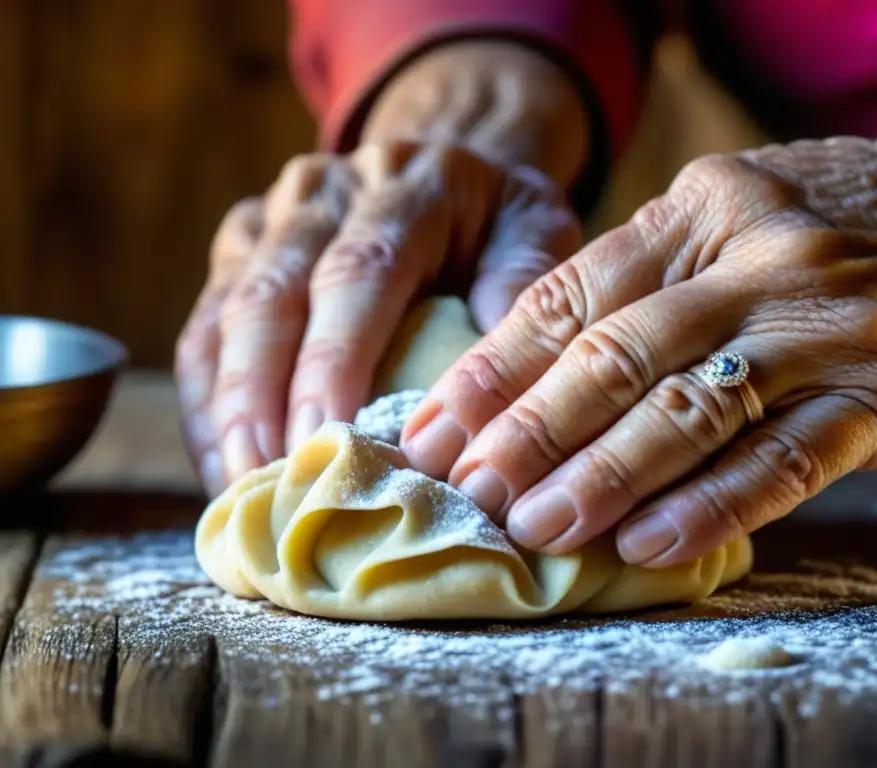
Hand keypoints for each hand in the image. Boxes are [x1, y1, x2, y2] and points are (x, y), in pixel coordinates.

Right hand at [175, 144, 579, 494]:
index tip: (326, 437)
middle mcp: (325, 194)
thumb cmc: (498, 224)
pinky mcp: (240, 249)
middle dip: (261, 395)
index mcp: (405, 186)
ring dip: (225, 408)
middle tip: (266, 481)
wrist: (450, 167)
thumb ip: (523, 285)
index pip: (359, 272)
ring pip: (225, 313)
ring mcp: (273, 219)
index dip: (335, 359)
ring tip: (237, 489)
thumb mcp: (536, 232)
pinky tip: (219, 464)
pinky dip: (205, 402)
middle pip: (274, 295)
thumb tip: (497, 379)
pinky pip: (202, 327)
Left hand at [399, 131, 876, 566]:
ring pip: (687, 412)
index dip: (491, 370)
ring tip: (533, 529)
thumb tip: (525, 375)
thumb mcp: (728, 216)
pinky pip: (781, 462)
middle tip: (466, 491)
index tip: (432, 429)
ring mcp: (819, 329)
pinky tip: (646, 548)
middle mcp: (753, 261)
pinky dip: (708, 509)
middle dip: (527, 432)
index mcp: (697, 209)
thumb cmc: (831, 227)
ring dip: (602, 478)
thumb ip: (642, 280)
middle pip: (614, 356)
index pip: (569, 297)